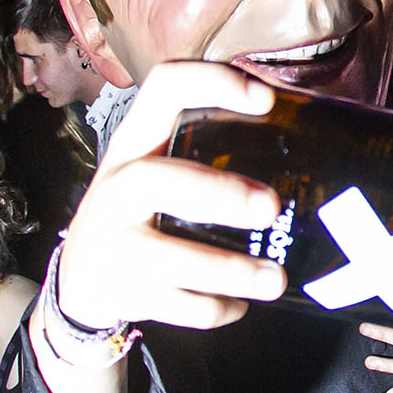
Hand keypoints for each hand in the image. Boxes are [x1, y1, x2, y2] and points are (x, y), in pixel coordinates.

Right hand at [56, 61, 287, 331]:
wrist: (80, 276)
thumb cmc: (142, 210)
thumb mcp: (159, 167)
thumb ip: (210, 150)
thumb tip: (312, 135)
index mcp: (135, 142)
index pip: (163, 89)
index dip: (212, 84)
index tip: (267, 99)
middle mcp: (117, 186)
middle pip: (155, 179)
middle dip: (217, 192)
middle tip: (272, 207)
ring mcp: (112, 240)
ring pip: (164, 255)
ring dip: (227, 269)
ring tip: (275, 279)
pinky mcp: (120, 289)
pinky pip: (171, 304)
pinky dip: (211, 308)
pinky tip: (240, 306)